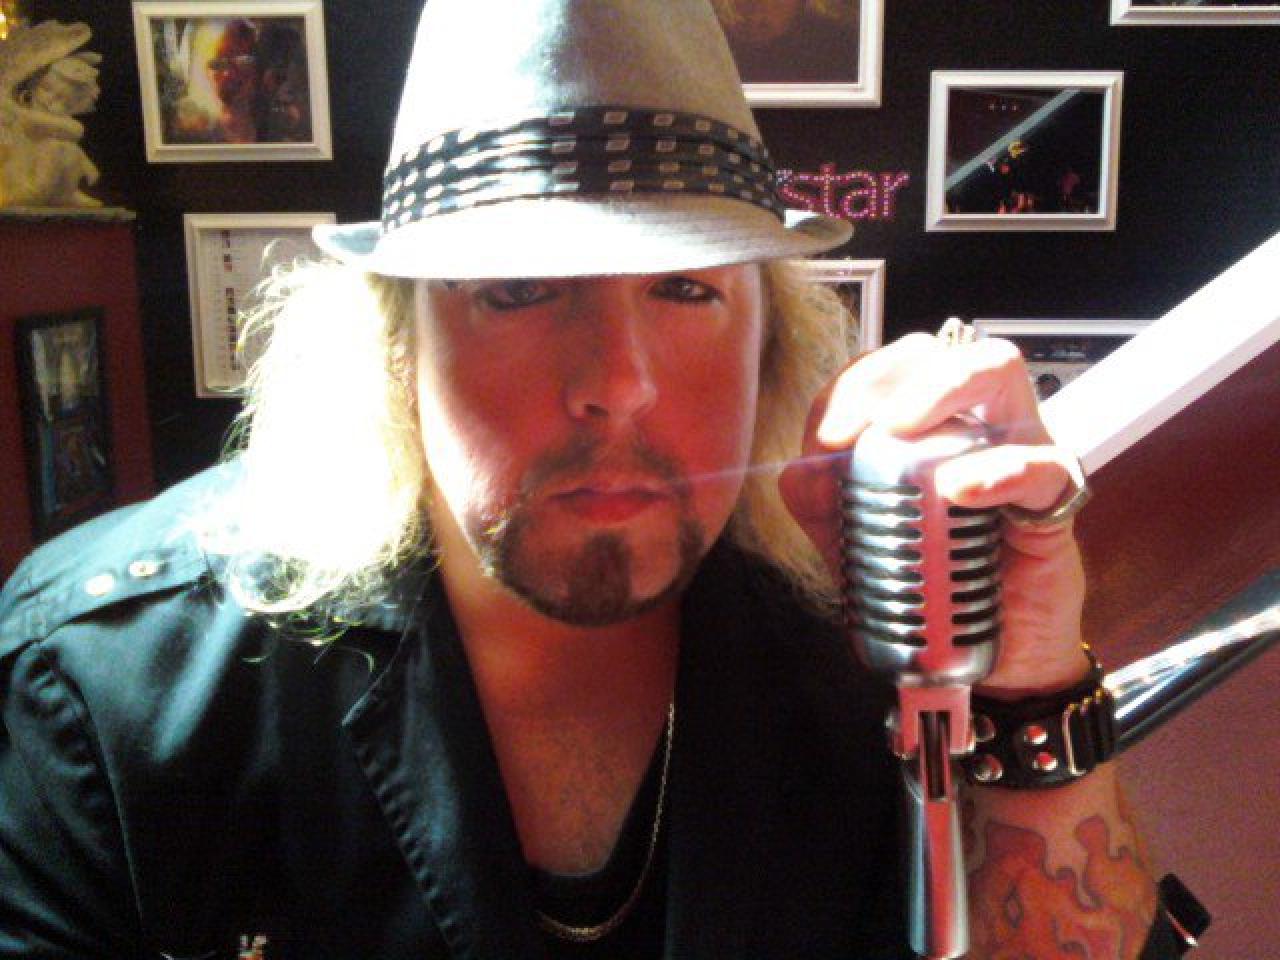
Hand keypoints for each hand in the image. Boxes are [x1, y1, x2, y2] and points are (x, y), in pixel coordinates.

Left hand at [778, 333, 1090, 696]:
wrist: (996, 660)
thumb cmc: (934, 588)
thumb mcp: (859, 547)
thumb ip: (824, 507)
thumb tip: (797, 471)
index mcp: (928, 426)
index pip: (890, 371)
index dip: (851, 388)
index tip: (825, 438)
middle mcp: (976, 422)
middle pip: (944, 349)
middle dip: (892, 374)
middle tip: (856, 430)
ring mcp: (1020, 449)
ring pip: (999, 371)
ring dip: (941, 389)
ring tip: (902, 432)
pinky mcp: (1054, 498)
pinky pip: (1040, 464)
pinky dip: (997, 469)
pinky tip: (959, 490)